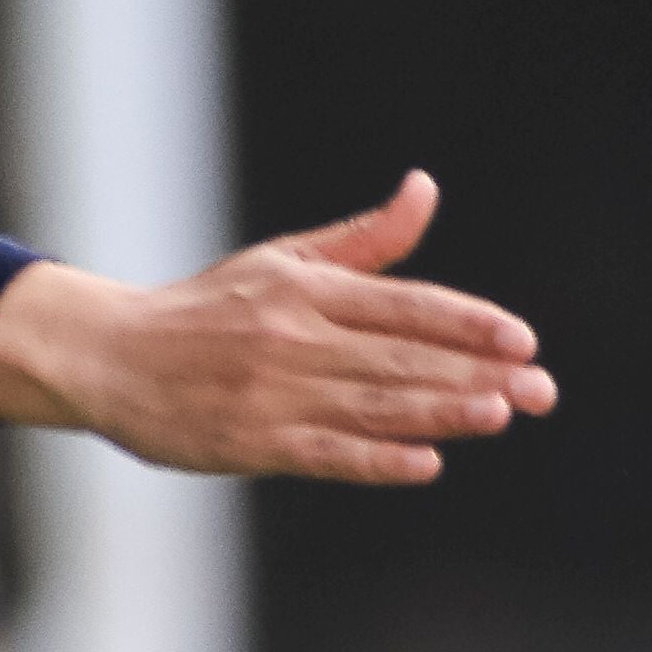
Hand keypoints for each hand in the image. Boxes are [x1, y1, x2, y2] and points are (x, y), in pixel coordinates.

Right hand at [0, 172, 552, 484]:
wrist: (108, 356)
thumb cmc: (204, 310)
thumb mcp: (282, 262)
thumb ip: (364, 241)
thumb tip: (426, 188)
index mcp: (308, 290)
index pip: (406, 304)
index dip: (469, 323)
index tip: (523, 340)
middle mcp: (295, 337)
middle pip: (402, 356)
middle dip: (478, 374)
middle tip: (542, 391)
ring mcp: (272, 392)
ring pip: (373, 403)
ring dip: (441, 410)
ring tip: (501, 415)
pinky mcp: (249, 441)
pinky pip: (325, 452)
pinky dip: (376, 458)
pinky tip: (425, 462)